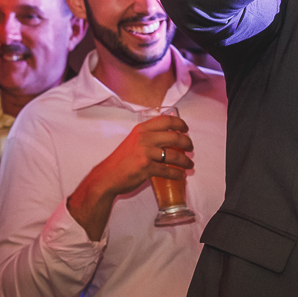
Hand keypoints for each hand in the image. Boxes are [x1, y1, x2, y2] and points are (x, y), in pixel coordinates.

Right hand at [67, 114, 194, 240]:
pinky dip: (177, 174)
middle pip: (174, 136)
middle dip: (187, 143)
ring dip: (185, 161)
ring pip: (174, 155)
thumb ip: (148, 136)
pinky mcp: (146, 168)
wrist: (107, 176)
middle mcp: (144, 138)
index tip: (186, 129)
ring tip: (189, 164)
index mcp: (141, 129)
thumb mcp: (133, 140)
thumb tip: (170, 136)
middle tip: (190, 148)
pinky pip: (168, 170)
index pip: (166, 120)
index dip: (180, 123)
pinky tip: (181, 175)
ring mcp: (145, 153)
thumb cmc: (121, 160)